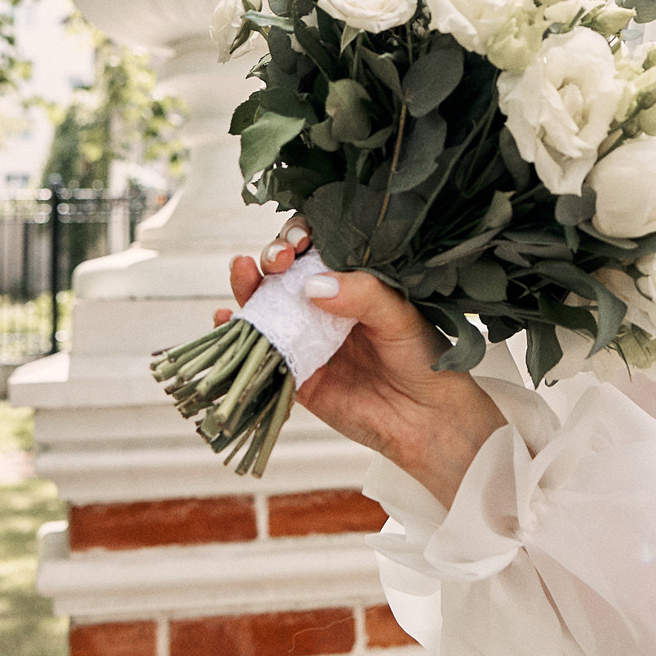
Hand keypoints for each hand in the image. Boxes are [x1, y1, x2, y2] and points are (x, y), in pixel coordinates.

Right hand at [221, 220, 506, 505]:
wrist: (428, 420)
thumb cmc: (424, 358)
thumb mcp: (400, 315)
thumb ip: (361, 295)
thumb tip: (312, 286)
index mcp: (355, 280)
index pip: (320, 246)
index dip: (302, 235)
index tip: (300, 239)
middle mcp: (327, 304)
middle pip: (286, 271)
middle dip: (274, 256)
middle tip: (277, 259)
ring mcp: (308, 337)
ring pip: (267, 304)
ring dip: (248, 285)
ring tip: (242, 273)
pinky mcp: (296, 372)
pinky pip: (261, 350)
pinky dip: (239, 333)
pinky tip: (228, 319)